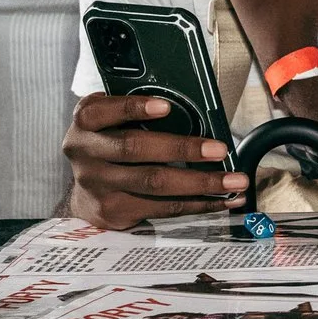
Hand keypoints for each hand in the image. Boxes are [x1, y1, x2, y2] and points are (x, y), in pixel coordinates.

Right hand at [64, 92, 248, 227]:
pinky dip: (198, 204)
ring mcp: (98, 185)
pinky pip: (162, 208)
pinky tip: (222, 200)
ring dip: (201, 182)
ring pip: (154, 183)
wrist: (82, 195)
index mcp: (86, 123)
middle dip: (183, 149)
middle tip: (220, 150)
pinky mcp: (115, 211)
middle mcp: (86, 153)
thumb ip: (136, 113)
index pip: (103, 111)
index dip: (133, 108)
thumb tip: (195, 111)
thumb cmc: (110, 145)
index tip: (166, 107)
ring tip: (234, 181)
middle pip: (135, 149)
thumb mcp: (111, 122)